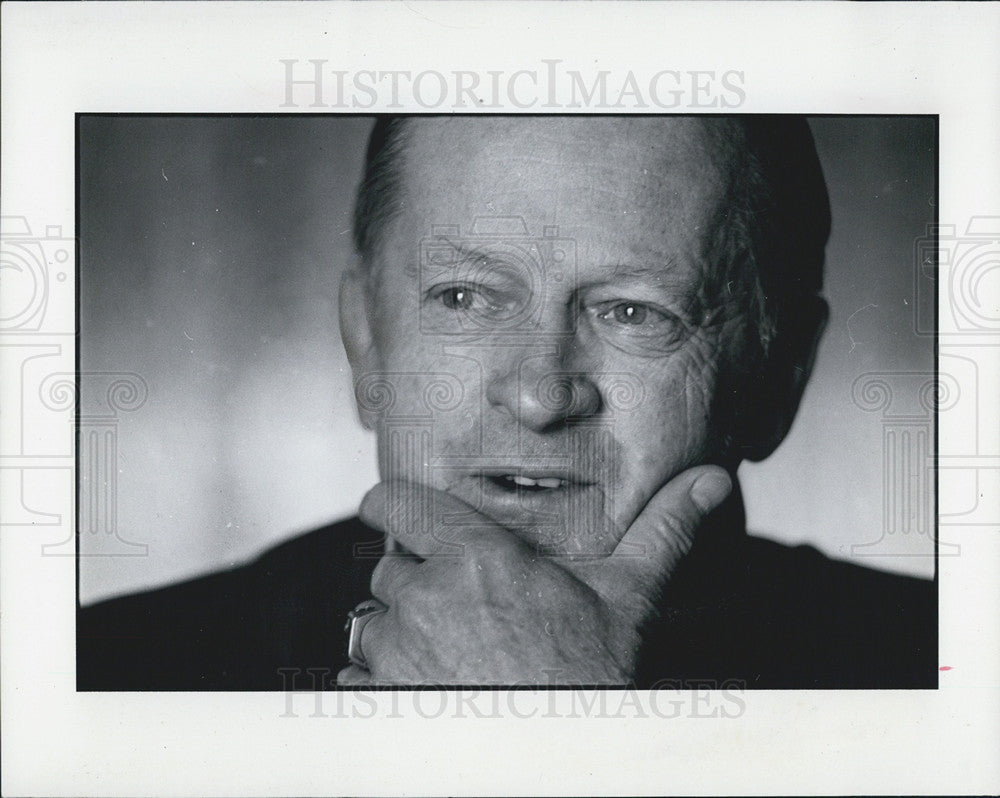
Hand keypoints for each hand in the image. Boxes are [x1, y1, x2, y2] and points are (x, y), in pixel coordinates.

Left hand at [337, 465, 731, 684]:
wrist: (562, 757)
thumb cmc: (590, 683)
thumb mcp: (627, 600)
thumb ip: (661, 531)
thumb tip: (710, 481)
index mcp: (475, 558)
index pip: (397, 503)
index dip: (392, 504)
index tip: (394, 510)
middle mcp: (425, 598)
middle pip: (390, 567)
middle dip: (416, 581)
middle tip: (459, 608)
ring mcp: (397, 652)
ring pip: (374, 620)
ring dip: (400, 633)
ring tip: (451, 655)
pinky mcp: (379, 700)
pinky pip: (357, 671)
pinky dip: (380, 678)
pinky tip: (428, 688)